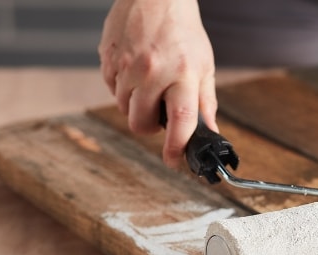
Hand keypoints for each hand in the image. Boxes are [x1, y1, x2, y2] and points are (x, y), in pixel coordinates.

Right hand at [98, 0, 217, 166]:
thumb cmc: (183, 30)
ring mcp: (127, 65)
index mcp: (182, 74)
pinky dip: (123, 88)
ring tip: (150, 85)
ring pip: (124, 108)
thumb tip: (209, 133)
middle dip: (150, 127)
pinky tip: (136, 72)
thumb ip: (205, 102)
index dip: (175, 147)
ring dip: (136, 106)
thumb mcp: (203, 66)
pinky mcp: (108, 58)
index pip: (179, 121)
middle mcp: (152, 71)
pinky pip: (112, 88)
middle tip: (160, 115)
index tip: (173, 161)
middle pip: (141, 123)